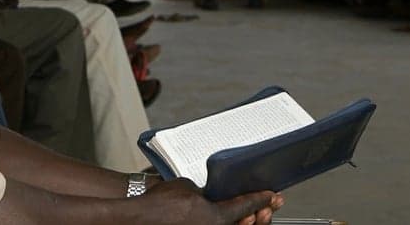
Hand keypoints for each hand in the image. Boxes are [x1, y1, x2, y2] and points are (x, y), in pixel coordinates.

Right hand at [139, 179, 282, 224]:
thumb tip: (213, 196)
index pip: (247, 205)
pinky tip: (232, 219)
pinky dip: (228, 224)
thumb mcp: (188, 188)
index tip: (272, 196)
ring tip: (252, 215)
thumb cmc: (158, 204)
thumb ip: (207, 193)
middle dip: (261, 215)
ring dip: (245, 222)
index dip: (262, 199)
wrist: (137, 218)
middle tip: (269, 207)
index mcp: (216, 218)